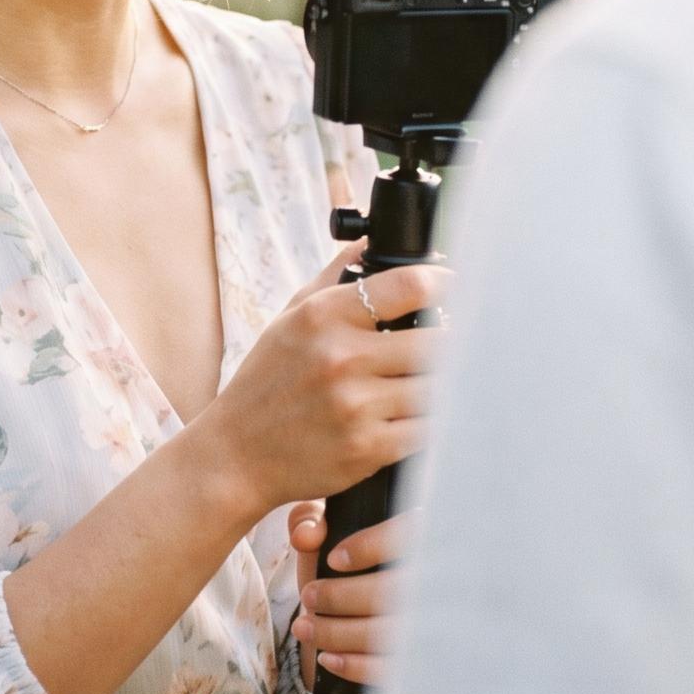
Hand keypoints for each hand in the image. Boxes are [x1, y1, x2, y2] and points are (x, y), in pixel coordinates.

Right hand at [198, 247, 446, 522]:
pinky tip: (423, 415)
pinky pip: (427, 430)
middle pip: (436, 339)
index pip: (408, 285)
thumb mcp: (290, 317)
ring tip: (440, 380)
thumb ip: (333, 276)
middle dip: (451, 340)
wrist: (238, 453)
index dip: (443, 282)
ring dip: (444, 384)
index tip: (452, 286)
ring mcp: (355, 405)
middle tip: (455, 341)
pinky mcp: (367, 448)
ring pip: (437, 387)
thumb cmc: (267, 381)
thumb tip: (370, 241)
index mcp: (324, 315)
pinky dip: (433, 423)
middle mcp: (341, 357)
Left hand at [287, 505, 417, 687]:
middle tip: (308, 597)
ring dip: (336, 634)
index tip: (333, 560)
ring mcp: (431, 624)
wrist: (376, 603)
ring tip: (303, 627)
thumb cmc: (352, 561)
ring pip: (387, 634)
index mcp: (420, 537)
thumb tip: (306, 536)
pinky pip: (391, 669)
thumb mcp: (332, 529)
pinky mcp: (418, 661)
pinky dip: (355, 666)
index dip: (368, 548)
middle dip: (339, 597)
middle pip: (392, 592)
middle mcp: (435, 581)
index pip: (405, 538)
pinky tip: (328, 657)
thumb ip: (311, 519)